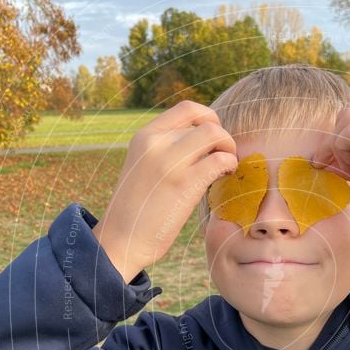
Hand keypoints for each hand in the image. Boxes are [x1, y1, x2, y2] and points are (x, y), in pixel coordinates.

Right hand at [92, 100, 237, 281]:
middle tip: (223, 159)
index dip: (210, 120)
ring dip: (229, 150)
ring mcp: (170, 162)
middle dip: (224, 139)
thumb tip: (201, 143)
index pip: (188, 109)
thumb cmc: (136, 210)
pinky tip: (224, 178)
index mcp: (145, 136)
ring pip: (215, 135)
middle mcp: (156, 143)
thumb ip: (166, 150)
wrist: (120, 240)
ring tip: (226, 169)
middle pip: (207, 123)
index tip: (213, 142)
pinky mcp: (184, 184)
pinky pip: (219, 160)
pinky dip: (229, 166)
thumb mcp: (144, 167)